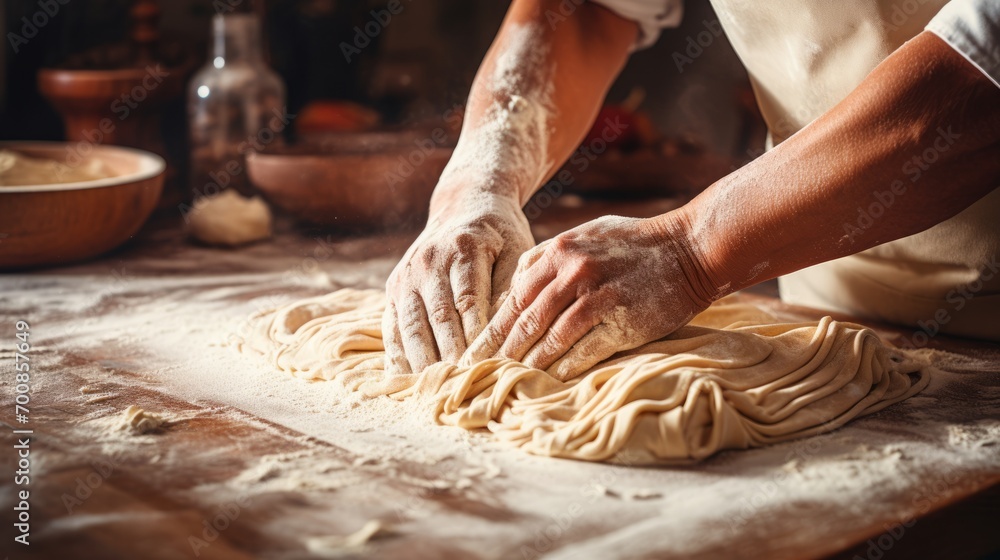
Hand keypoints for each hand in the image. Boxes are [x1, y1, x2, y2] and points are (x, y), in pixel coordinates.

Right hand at [383, 193, 533, 373]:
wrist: (464, 204)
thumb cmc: (499, 233)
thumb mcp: (516, 249)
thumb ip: (510, 286)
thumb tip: (505, 328)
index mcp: (463, 249)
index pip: (468, 304)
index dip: (477, 340)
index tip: (489, 369)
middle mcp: (428, 262)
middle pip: (438, 320)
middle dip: (451, 358)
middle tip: (465, 388)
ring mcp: (406, 276)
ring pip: (411, 327)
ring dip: (423, 363)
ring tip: (438, 392)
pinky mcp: (394, 288)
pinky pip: (393, 328)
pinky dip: (398, 356)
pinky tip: (407, 381)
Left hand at [464, 214, 712, 379]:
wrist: (690, 247)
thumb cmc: (633, 244)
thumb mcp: (584, 236)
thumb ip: (547, 259)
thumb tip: (515, 289)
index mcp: (559, 251)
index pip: (515, 298)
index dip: (493, 329)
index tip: (475, 351)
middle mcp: (574, 272)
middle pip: (527, 322)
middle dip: (502, 352)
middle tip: (481, 374)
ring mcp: (599, 297)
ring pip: (552, 339)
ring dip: (531, 364)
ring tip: (513, 381)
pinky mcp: (623, 320)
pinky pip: (585, 350)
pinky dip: (567, 367)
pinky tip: (553, 379)